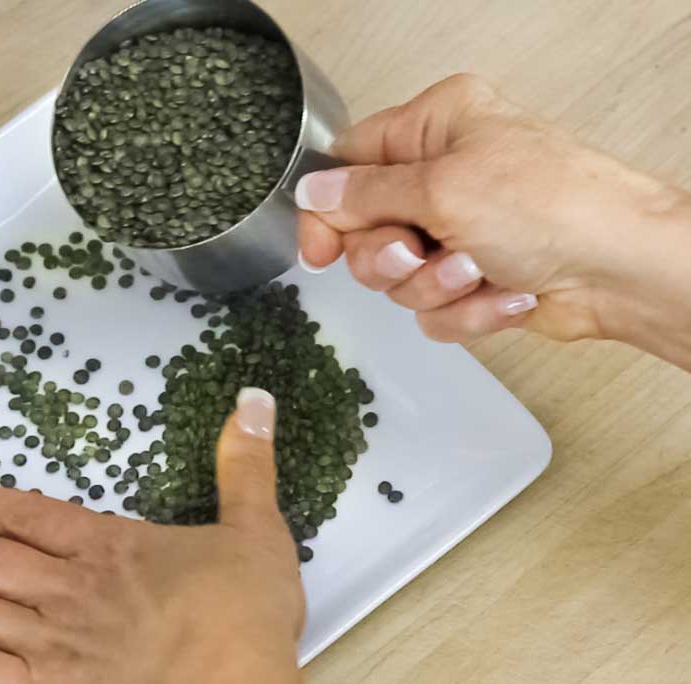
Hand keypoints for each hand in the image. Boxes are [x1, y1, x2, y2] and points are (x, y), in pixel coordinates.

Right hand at [296, 74, 690, 366]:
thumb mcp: (440, 188)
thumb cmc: (552, 206)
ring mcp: (460, 227)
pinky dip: (465, 311)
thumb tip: (311, 193)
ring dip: (434, 286)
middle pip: (366, 231)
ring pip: (398, 278)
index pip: (348, 163)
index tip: (321, 250)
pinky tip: (503, 294)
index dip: (328, 211)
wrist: (620, 269)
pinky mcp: (475, 277)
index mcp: (435, 125)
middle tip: (420, 253)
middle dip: (393, 258)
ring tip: (478, 272)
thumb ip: (363, 195)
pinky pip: (433, 307)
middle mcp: (445, 172)